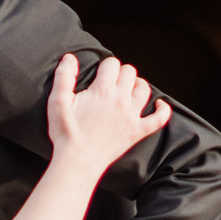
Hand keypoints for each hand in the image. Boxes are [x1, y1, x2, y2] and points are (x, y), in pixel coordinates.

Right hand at [43, 49, 168, 179]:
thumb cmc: (66, 133)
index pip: (112, 63)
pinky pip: (159, 119)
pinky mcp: (138, 132)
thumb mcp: (57, 101)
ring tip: (129, 88)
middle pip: (129, 72)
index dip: (105, 65)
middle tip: (111, 81)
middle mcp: (121, 100)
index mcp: (103, 91)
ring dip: (138, 85)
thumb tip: (70, 57)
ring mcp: (132, 116)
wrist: (78, 162)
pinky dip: (162, 110)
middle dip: (120, 72)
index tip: (99, 73)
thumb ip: (64, 76)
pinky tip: (159, 104)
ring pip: (144, 90)